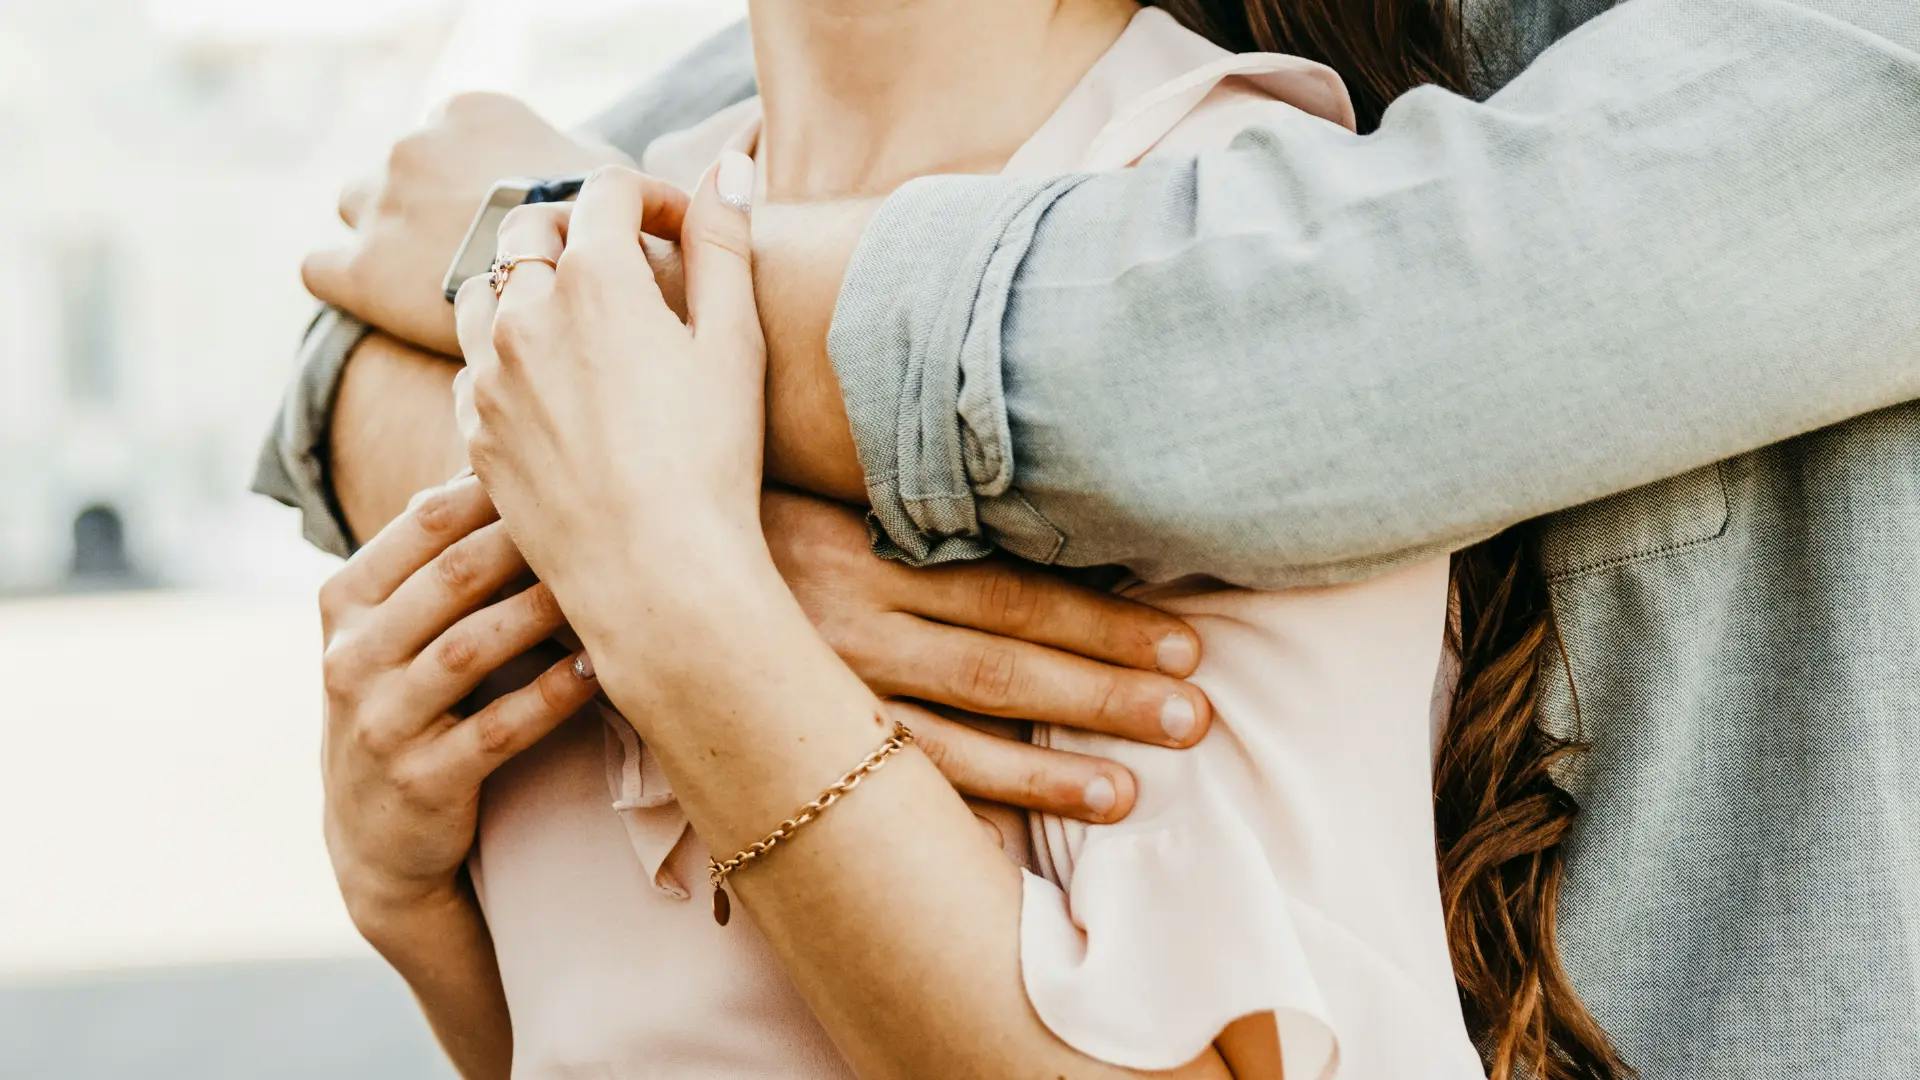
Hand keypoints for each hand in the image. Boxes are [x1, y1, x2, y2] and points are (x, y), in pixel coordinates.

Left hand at [302, 92, 635, 355]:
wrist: (585, 361)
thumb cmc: (635, 283)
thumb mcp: (656, 226)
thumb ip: (648, 180)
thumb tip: (714, 168)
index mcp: (480, 113)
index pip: (492, 136)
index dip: (533, 185)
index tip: (562, 228)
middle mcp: (423, 147)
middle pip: (427, 169)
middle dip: (462, 206)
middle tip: (511, 262)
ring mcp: (385, 210)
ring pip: (369, 209)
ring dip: (403, 236)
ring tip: (453, 282)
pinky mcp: (362, 279)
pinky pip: (324, 268)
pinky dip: (354, 281)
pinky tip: (401, 305)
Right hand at [318, 472, 600, 927]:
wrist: (376, 841)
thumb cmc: (405, 707)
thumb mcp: (389, 631)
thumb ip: (429, 558)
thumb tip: (491, 459)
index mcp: (345, 603)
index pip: (424, 522)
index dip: (500, 488)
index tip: (575, 465)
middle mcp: (351, 657)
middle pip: (453, 577)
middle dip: (531, 540)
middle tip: (610, 510)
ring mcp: (381, 723)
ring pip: (471, 649)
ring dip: (544, 611)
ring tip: (615, 584)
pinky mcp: (423, 781)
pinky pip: (497, 730)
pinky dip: (552, 696)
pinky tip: (600, 668)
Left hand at [452, 163, 749, 639]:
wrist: (656, 575)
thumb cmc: (712, 461)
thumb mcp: (735, 342)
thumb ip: (724, 244)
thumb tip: (729, 166)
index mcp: (595, 277)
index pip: (607, 190)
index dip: (650, 195)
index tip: (681, 227)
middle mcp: (525, 313)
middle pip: (530, 227)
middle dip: (578, 229)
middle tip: (628, 263)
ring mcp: (490, 374)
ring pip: (486, 292)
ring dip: (526, 284)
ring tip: (577, 318)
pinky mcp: (476, 433)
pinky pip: (474, 367)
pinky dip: (507, 355)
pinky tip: (552, 387)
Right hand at [763, 490, 1208, 821]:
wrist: (628, 546)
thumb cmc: (753, 501)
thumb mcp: (834, 481)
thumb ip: (923, 502)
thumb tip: (1043, 505)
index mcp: (872, 541)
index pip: (1009, 585)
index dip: (1101, 617)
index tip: (1186, 641)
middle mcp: (850, 615)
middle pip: (1000, 660)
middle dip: (1102, 692)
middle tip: (1193, 718)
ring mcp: (818, 683)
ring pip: (949, 732)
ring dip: (1045, 766)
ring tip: (1130, 792)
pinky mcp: (791, 730)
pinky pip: (880, 775)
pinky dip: (952, 803)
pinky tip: (1017, 838)